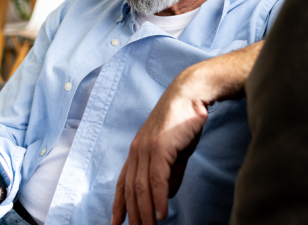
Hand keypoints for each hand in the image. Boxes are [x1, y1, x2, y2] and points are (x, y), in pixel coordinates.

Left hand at [111, 70, 208, 224]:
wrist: (191, 95)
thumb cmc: (184, 122)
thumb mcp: (175, 153)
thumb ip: (170, 174)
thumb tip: (165, 195)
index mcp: (137, 151)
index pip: (123, 182)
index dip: (118, 204)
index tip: (116, 223)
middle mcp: (136, 150)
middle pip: (131, 190)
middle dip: (133, 214)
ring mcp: (147, 148)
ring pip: (142, 187)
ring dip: (145, 212)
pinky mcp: (160, 147)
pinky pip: (157, 179)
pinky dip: (158, 198)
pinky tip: (161, 213)